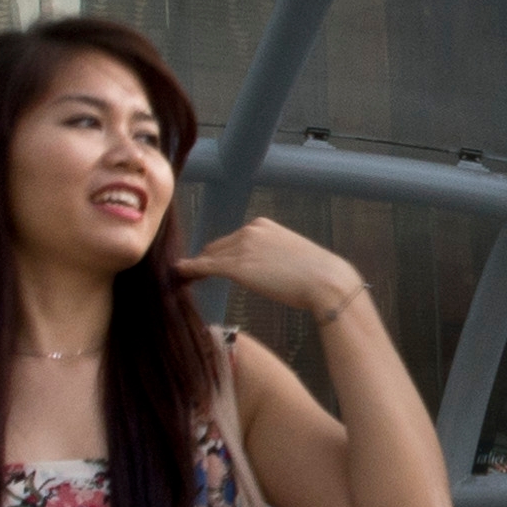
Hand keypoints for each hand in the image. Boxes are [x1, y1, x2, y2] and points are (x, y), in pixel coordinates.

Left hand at [182, 216, 374, 319]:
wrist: (326, 280)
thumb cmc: (316, 274)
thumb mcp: (291, 255)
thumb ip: (272, 255)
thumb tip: (265, 269)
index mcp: (263, 225)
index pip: (233, 240)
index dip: (220, 254)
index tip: (211, 265)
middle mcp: (250, 230)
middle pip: (218, 247)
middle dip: (206, 260)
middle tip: (193, 273)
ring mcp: (242, 247)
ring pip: (210, 256)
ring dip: (196, 266)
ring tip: (184, 277)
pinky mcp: (237, 266)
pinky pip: (205, 266)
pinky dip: (190, 269)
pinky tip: (180, 273)